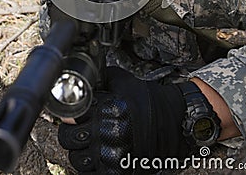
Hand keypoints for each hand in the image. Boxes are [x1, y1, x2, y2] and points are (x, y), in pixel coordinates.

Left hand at [58, 67, 188, 173]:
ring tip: (93, 143)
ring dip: (81, 151)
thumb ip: (102, 79)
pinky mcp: (118, 173)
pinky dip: (92, 167)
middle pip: (68, 138)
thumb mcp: (126, 81)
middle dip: (72, 132)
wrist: (177, 124)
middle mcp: (109, 133)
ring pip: (76, 159)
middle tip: (82, 128)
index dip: (70, 113)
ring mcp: (113, 156)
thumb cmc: (151, 102)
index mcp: (109, 109)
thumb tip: (83, 79)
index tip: (73, 114)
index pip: (72, 114)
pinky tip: (100, 156)